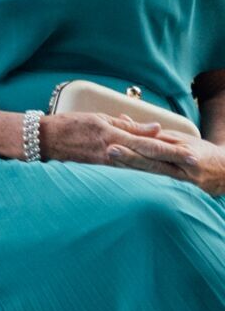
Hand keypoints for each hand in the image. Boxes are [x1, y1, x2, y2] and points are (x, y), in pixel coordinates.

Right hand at [39, 111, 197, 175]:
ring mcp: (108, 164)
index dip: (170, 148)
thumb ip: (128, 126)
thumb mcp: (99, 119)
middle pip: (149, 159)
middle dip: (173, 161)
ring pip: (141, 169)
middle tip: (193, 163)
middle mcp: (112, 152)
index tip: (189, 152)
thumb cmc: (70, 125)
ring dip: (162, 171)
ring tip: (181, 172)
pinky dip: (144, 176)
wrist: (43, 140)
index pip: (148, 143)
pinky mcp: (102, 172)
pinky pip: (128, 173)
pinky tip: (156, 178)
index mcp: (113, 135)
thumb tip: (155, 128)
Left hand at [102, 119, 224, 193]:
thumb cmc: (199, 150)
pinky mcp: (186, 192)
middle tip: (110, 151)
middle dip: (131, 158)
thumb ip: (150, 132)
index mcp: (182, 150)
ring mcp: (185, 181)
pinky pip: (161, 185)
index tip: (114, 141)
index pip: (155, 146)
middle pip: (154, 162)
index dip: (135, 144)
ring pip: (155, 175)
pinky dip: (143, 180)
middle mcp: (184, 167)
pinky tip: (126, 179)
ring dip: (133, 169)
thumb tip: (122, 118)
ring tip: (114, 163)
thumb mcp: (179, 137)